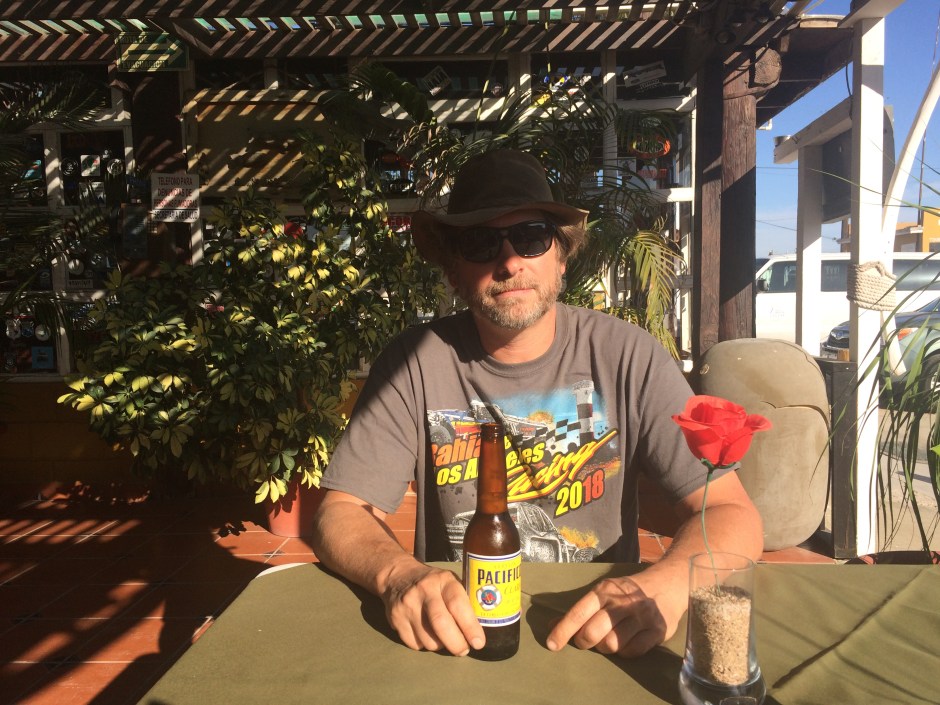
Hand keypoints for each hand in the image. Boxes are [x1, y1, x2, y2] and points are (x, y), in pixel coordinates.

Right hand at [380, 561, 484, 655]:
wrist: (398, 577)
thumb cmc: (434, 583)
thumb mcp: (450, 583)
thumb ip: (464, 602)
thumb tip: (479, 632)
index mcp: (443, 580)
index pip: (458, 604)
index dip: (470, 626)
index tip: (478, 642)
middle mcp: (424, 590)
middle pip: (441, 624)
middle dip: (456, 643)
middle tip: (463, 650)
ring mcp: (407, 604)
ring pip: (428, 639)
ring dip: (441, 645)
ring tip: (443, 638)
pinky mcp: (395, 618)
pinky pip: (415, 644)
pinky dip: (424, 645)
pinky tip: (426, 634)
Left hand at [546, 574, 678, 657]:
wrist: (668, 584)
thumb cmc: (628, 592)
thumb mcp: (604, 593)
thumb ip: (580, 609)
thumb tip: (552, 625)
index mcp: (605, 591)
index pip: (579, 612)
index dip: (563, 630)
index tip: (552, 644)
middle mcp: (622, 602)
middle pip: (593, 632)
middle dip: (584, 642)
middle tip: (586, 641)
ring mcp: (641, 617)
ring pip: (612, 645)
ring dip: (605, 647)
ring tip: (608, 639)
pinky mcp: (657, 630)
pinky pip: (632, 652)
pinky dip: (625, 652)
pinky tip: (626, 642)